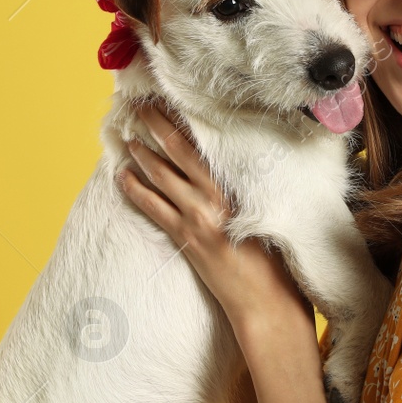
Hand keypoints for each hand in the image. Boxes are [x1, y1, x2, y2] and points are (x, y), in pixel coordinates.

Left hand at [118, 100, 309, 332]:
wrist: (268, 303)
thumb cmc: (280, 261)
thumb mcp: (272, 213)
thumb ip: (253, 188)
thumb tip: (242, 163)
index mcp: (239, 188)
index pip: (205, 144)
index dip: (184, 119)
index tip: (172, 99)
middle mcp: (215, 198)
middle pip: (178, 151)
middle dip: (156, 125)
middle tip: (140, 105)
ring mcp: (197, 218)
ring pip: (161, 176)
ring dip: (142, 154)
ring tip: (128, 137)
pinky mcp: (186, 239)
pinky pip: (152, 207)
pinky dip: (135, 189)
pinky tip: (122, 177)